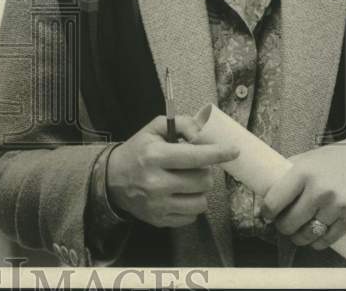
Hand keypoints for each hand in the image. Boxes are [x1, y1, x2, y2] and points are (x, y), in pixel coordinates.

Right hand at [106, 115, 239, 227]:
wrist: (112, 179)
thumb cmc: (137, 151)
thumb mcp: (153, 129)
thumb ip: (181, 124)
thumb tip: (203, 133)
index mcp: (154, 156)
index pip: (194, 156)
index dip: (217, 153)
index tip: (234, 151)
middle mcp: (156, 182)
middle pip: (203, 180)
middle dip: (205, 171)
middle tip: (195, 166)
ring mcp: (158, 205)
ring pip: (201, 202)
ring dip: (199, 190)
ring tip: (188, 181)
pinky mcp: (160, 220)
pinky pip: (192, 216)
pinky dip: (190, 205)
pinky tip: (179, 194)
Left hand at [261, 137, 345, 249]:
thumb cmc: (332, 160)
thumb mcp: (305, 160)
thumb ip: (285, 176)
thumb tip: (263, 200)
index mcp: (302, 172)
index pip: (274, 202)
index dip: (266, 213)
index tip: (265, 215)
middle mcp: (319, 190)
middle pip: (290, 222)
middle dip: (282, 227)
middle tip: (282, 225)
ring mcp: (338, 206)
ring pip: (308, 234)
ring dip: (298, 237)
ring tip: (296, 234)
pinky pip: (328, 239)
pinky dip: (317, 242)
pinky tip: (313, 239)